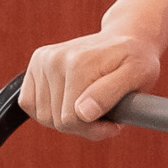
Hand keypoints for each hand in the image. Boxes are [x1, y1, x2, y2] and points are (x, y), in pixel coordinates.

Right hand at [20, 26, 163, 139]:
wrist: (126, 38)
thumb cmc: (136, 60)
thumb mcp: (137, 75)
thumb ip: (109, 94)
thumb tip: (82, 112)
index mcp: (78, 64)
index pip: (72, 121)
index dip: (95, 129)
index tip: (115, 122)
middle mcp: (55, 59)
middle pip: (56, 121)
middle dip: (82, 125)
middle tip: (104, 112)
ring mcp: (43, 60)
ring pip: (43, 116)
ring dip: (67, 118)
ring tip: (89, 104)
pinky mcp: (36, 62)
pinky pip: (29, 103)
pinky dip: (48, 110)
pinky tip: (69, 100)